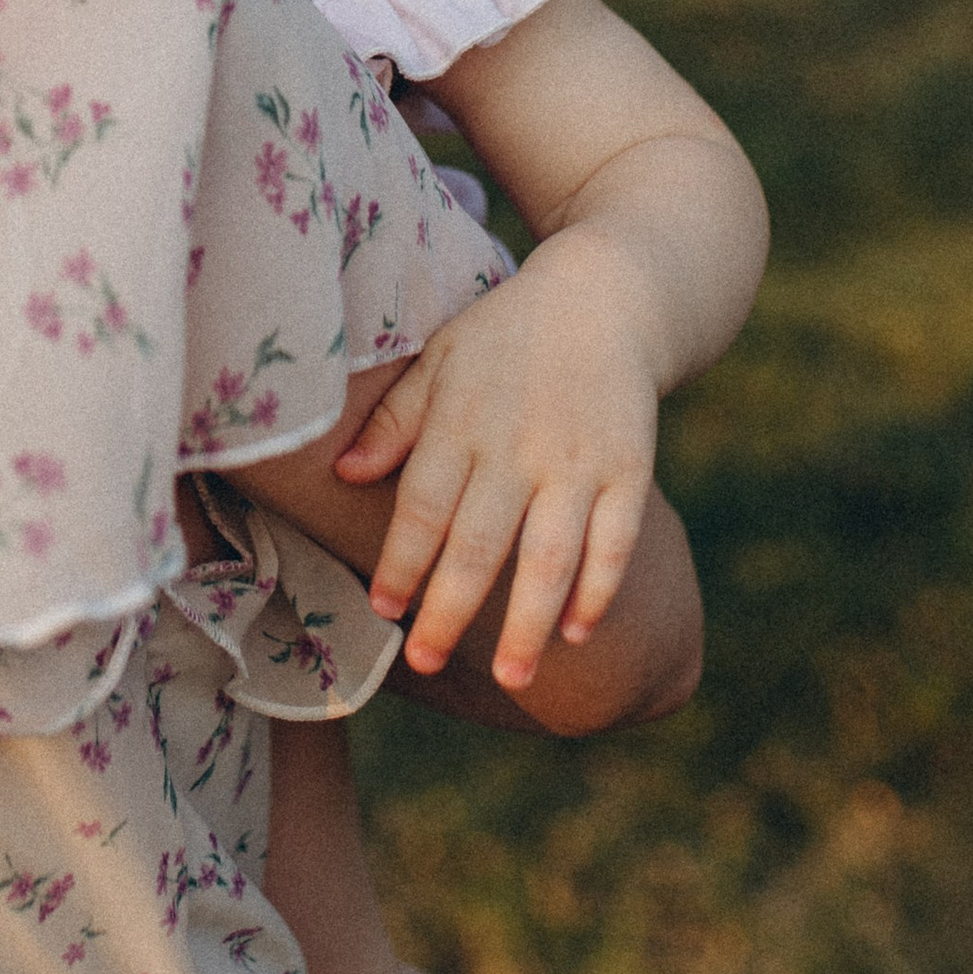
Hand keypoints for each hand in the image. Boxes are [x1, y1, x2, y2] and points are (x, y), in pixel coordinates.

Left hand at [332, 229, 661, 687]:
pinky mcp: (629, 467)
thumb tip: (343, 472)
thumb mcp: (440, 357)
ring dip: (530, 621)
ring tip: (512, 678)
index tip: (381, 608)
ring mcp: (578, 460)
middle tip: (426, 660)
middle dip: (451, 608)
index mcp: (462, 420)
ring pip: (551, 553)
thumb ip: (395, 419)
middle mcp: (518, 445)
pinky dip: (600, 587)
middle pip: (480, 540)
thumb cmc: (505, 336)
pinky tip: (579, 632)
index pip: (424, 504)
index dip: (401, 559)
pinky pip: (617, 539)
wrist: (604, 295)